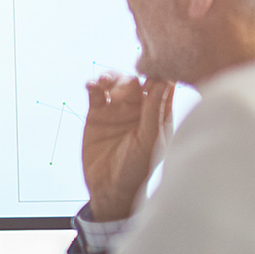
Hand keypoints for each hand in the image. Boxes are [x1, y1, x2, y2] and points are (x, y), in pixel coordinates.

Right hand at [81, 73, 173, 221]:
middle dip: (129, 77)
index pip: (162, 85)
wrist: (109, 187)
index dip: (158, 72)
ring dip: (110, 77)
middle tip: (124, 83)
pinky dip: (93, 86)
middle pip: (136, 80)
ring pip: (115, 83)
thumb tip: (162, 82)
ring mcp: (118, 110)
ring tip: (103, 82)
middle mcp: (139, 108)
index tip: (153, 65)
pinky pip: (96, 93)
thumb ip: (154, 111)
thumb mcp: (149, 140)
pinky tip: (92, 86)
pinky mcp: (97, 113)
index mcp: (159, 113)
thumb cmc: (137, 169)